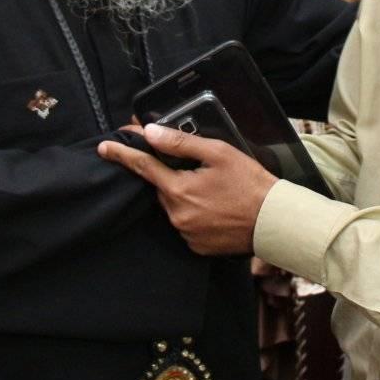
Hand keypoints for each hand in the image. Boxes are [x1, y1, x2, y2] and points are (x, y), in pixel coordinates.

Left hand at [99, 123, 277, 255]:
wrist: (274, 221)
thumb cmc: (250, 183)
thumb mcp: (218, 153)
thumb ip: (181, 143)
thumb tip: (150, 133)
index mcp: (179, 190)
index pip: (142, 167)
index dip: (122, 154)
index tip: (105, 147)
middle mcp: (176, 215)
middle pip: (161, 187)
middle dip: (171, 175)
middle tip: (197, 168)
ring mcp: (185, 233)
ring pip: (174, 205)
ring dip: (184, 194)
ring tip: (214, 189)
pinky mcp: (196, 246)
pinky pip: (185, 224)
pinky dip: (194, 213)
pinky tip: (214, 206)